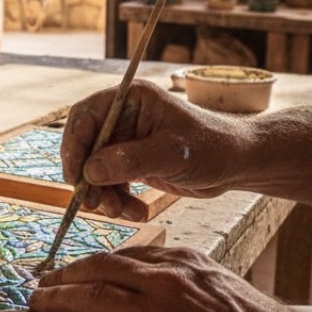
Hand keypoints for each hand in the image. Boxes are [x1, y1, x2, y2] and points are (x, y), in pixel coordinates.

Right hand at [62, 80, 246, 217]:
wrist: (237, 164)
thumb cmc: (212, 147)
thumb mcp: (172, 153)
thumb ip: (129, 160)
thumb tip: (89, 172)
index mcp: (129, 99)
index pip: (85, 117)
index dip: (74, 146)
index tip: (75, 176)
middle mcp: (123, 116)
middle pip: (86, 145)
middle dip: (88, 177)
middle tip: (92, 204)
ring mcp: (126, 139)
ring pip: (96, 168)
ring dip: (104, 193)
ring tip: (120, 212)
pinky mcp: (131, 161)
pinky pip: (111, 181)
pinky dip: (118, 199)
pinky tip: (136, 211)